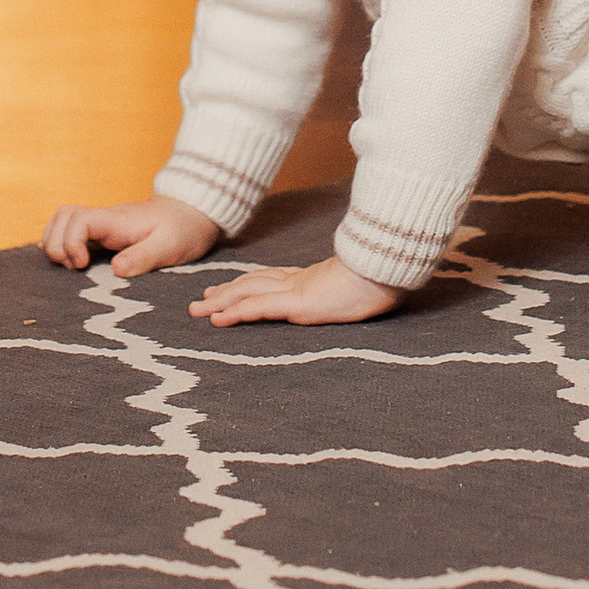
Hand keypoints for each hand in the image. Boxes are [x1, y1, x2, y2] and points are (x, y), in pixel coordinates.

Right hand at [40, 196, 220, 278]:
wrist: (193, 212)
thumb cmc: (183, 229)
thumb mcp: (171, 246)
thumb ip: (144, 257)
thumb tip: (116, 269)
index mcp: (118, 221)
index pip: (79, 218)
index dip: (70, 242)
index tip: (82, 265)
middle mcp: (106, 220)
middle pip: (63, 215)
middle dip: (58, 243)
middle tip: (75, 269)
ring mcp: (104, 225)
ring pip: (64, 220)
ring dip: (58, 242)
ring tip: (73, 267)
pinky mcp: (106, 234)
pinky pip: (74, 231)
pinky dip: (64, 243)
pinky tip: (67, 262)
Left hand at [190, 257, 401, 329]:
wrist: (390, 270)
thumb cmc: (382, 280)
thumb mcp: (360, 290)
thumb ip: (346, 293)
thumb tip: (351, 296)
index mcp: (310, 280)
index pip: (269, 281)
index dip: (245, 286)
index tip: (225, 292)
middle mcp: (297, 282)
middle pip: (252, 284)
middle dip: (225, 293)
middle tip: (200, 302)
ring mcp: (296, 290)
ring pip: (247, 294)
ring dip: (220, 303)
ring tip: (197, 311)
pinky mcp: (297, 301)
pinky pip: (259, 308)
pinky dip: (235, 312)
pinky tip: (217, 318)